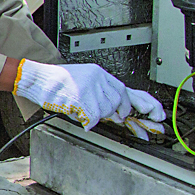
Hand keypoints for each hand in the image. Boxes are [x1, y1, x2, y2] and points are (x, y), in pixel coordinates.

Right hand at [14, 60, 166, 135]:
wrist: (36, 78)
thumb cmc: (54, 84)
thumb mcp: (82, 84)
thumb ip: (102, 95)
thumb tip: (120, 113)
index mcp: (100, 74)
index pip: (131, 90)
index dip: (147, 104)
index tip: (158, 115)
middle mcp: (99, 78)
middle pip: (121, 101)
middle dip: (119, 113)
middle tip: (114, 118)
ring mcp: (90, 87)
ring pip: (108, 110)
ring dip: (96, 115)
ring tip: (81, 109)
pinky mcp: (82, 97)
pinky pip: (93, 116)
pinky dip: (86, 120)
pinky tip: (77, 114)